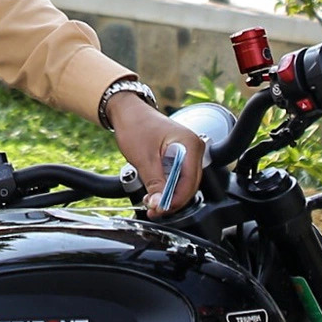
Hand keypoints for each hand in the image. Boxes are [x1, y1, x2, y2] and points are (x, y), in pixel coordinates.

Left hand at [108, 92, 205, 216]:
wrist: (127, 111)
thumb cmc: (135, 125)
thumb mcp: (144, 158)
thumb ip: (154, 183)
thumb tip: (159, 204)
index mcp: (190, 145)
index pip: (190, 182)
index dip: (175, 200)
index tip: (160, 210)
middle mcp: (194, 148)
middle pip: (190, 185)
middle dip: (172, 200)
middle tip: (154, 209)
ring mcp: (188, 152)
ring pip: (184, 183)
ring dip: (169, 195)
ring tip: (151, 202)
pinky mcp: (180, 156)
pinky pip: (178, 176)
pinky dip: (167, 187)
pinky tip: (155, 192)